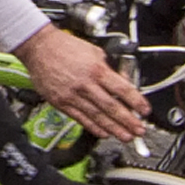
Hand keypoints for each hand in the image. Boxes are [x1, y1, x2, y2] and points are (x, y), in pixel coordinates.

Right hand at [15, 22, 152, 147]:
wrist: (39, 47)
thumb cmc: (65, 47)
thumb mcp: (94, 51)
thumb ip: (108, 68)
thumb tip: (121, 81)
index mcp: (96, 69)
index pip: (121, 89)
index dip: (135, 102)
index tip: (145, 111)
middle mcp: (85, 84)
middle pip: (111, 107)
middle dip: (128, 121)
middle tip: (140, 130)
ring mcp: (73, 95)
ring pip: (97, 116)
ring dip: (114, 128)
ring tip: (126, 137)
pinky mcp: (61, 102)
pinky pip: (80, 118)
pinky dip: (94, 127)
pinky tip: (104, 133)